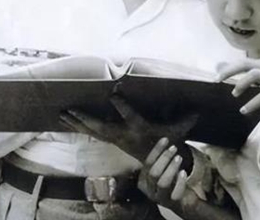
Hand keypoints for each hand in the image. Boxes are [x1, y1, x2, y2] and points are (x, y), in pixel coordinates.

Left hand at [59, 95, 197, 162]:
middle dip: (85, 119)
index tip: (113, 95)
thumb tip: (199, 109)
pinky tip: (66, 120)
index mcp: (139, 128)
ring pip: (91, 130)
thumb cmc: (165, 143)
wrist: (156, 164)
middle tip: (69, 109)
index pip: (130, 115)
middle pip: (100, 127)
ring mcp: (114, 138)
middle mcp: (123, 134)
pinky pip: (91, 133)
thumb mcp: (178, 131)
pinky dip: (78, 126)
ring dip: (75, 123)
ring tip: (60, 113)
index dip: (122, 106)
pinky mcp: (110, 139)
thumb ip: (186, 119)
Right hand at [137, 138, 188, 209]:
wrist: (181, 202)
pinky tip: (184, 172)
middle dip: (164, 159)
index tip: (165, 139)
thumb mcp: (161, 171)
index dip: (156, 151)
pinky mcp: (172, 204)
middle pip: (154, 173)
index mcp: (143, 181)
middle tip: (174, 148)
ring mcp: (160, 198)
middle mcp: (149, 191)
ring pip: (163, 183)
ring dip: (171, 168)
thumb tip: (164, 140)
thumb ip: (160, 160)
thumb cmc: (169, 182)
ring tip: (179, 158)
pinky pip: (175, 194)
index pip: (147, 164)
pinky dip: (180, 182)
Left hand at [217, 57, 259, 113]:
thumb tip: (251, 78)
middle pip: (246, 64)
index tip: (220, 74)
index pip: (247, 61)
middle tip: (217, 79)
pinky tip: (244, 110)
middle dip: (230, 70)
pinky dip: (252, 103)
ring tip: (233, 93)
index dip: (231, 67)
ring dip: (241, 84)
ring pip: (254, 75)